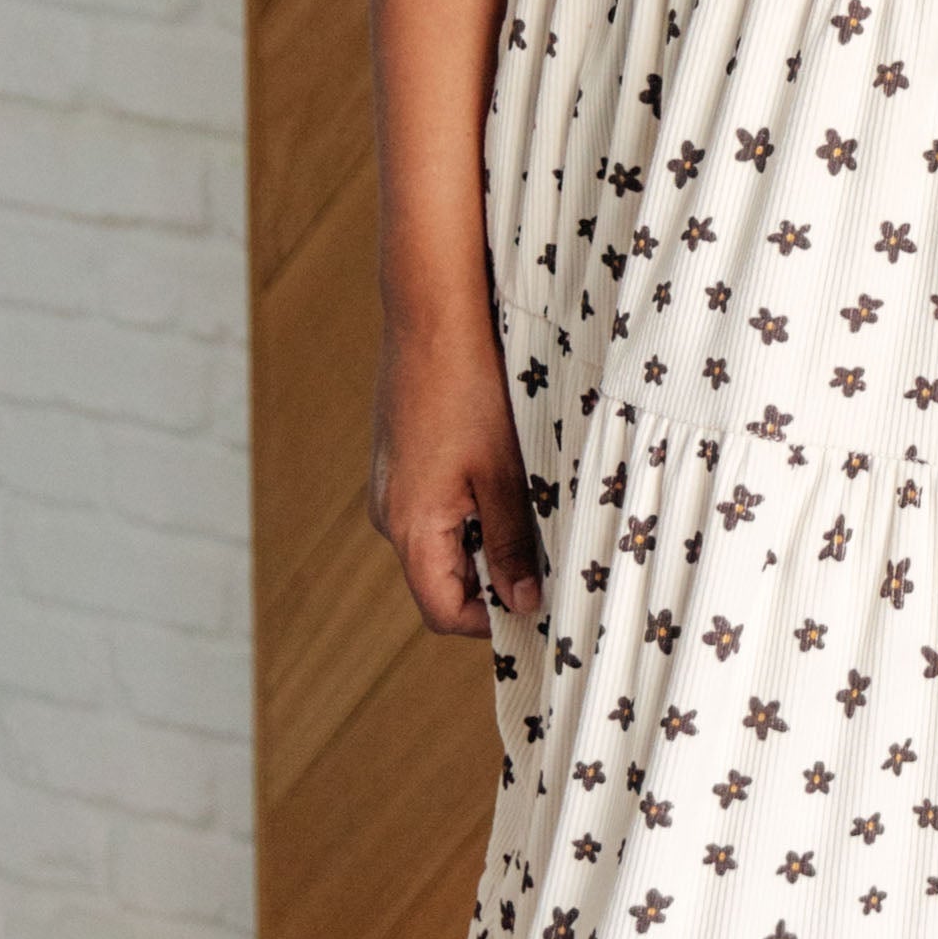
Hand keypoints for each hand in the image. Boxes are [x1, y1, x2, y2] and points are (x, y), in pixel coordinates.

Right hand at [375, 312, 544, 633]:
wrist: (431, 317)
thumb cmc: (469, 389)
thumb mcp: (506, 474)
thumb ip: (512, 543)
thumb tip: (522, 603)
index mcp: (409, 526)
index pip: (443, 611)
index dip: (492, 621)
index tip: (540, 607)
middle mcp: (388, 514)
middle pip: (443, 579)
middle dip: (495, 579)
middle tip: (549, 560)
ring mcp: (391, 487)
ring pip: (444, 542)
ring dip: (488, 540)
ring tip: (533, 511)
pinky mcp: (401, 464)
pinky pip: (437, 509)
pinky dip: (473, 509)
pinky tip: (508, 479)